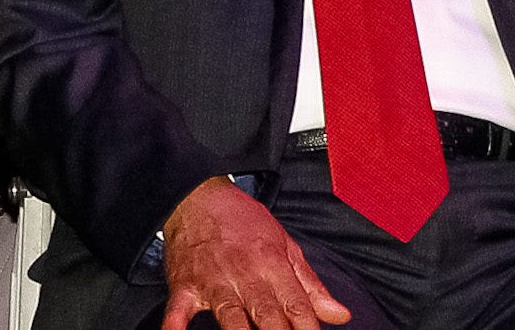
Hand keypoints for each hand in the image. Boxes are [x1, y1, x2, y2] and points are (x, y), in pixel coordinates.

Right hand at [161, 177, 350, 329]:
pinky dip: (175, 328)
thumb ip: (311, 285)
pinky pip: (177, 311)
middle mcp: (245, 274)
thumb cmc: (243, 222)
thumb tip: (340, 314)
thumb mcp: (285, 245)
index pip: (297, 305)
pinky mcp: (184, 286)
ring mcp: (213, 281)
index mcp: (273, 264)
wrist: (198, 197)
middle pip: (267, 314)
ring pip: (230, 316)